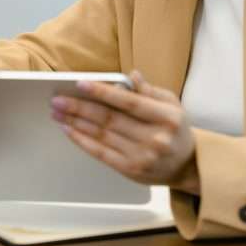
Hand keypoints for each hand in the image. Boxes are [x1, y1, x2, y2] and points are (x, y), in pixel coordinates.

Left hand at [50, 70, 199, 194]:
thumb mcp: (172, 104)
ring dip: (76, 122)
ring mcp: (142, 156)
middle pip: (110, 119)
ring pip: (102, 135)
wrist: (188, 165)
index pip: (129, 102)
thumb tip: (131, 75)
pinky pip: (101, 153)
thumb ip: (150, 90)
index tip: (79, 84)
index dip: (102, 92)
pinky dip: (82, 140)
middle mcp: (154, 137)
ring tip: (57, 112)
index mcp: (166, 116)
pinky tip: (69, 130)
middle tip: (57, 99)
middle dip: (80, 108)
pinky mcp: (131, 169)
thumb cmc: (175, 128)